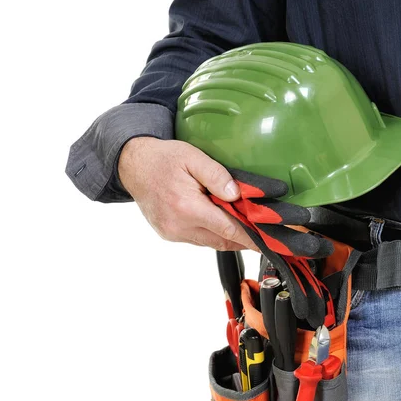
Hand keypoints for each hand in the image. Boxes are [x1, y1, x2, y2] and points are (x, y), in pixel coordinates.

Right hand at [118, 137, 258, 251]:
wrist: (133, 165)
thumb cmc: (162, 159)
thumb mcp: (192, 157)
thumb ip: (217, 175)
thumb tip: (237, 195)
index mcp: (187, 207)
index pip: (228, 229)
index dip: (251, 238)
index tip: (267, 243)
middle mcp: (178, 225)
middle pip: (221, 240)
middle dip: (243, 238)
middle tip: (261, 233)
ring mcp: (172, 232)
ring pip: (210, 242)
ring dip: (227, 236)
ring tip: (243, 225)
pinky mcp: (169, 234)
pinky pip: (197, 239)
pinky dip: (211, 233)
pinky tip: (218, 221)